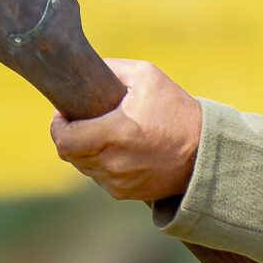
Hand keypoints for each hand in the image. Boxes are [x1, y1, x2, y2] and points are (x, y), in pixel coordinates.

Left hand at [49, 58, 201, 201]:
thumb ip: (112, 69)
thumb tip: (82, 69)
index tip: (64, 113)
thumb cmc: (176, 110)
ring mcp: (118, 181)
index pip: (64, 140)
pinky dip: (101, 164)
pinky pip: (99, 178)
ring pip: (83, 166)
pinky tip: (117, 150)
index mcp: (116, 134)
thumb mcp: (147, 76)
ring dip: (85, 150)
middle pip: (69, 154)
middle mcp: (114, 162)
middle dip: (70, 135)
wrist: (204, 153)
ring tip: (102, 133)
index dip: (58, 126)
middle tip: (81, 120)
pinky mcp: (125, 193)